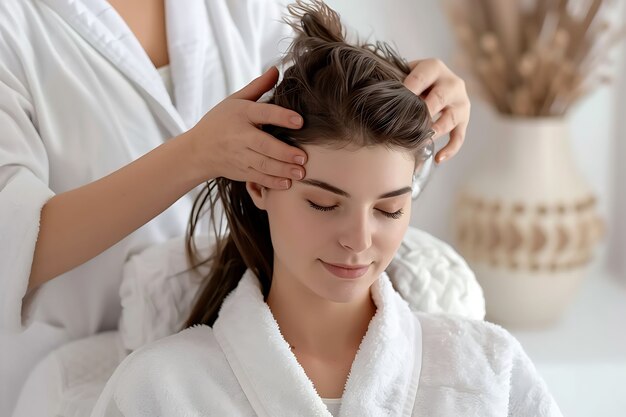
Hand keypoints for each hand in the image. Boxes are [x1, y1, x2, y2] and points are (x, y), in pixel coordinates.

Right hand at [184, 67, 305, 188]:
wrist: (198, 150)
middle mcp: (240, 136)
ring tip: (301, 173)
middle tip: (303, 157)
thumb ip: (258, 87)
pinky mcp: (240, 171)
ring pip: (263, 164)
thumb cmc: (220, 121)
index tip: (300, 121)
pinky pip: (258, 178)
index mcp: (241, 114)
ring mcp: (239, 156)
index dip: (282, 117)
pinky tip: (287, 184)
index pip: (263, 113)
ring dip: (282, 170)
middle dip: (284, 152)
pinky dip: (272, 182)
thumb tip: (276, 69)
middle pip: (264, 144)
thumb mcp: (235, 100)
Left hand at [404, 59, 470, 162]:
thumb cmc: (412, 80)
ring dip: (435, 132)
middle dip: (424, 112)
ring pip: (450, 119)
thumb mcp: (405, 73)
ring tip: (421, 143)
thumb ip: (395, 79)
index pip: (422, 77)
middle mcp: (452, 83)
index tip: (397, 102)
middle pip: (440, 98)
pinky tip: (437, 159)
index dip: (409, 89)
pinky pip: (459, 136)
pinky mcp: (464, 120)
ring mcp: (460, 103)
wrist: (434, 82)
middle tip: (410, 124)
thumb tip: (378, 93)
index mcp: (434, 68)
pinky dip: (450, 149)